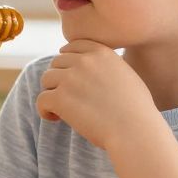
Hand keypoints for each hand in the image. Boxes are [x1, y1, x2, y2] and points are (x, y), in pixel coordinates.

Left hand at [36, 39, 155, 149]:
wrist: (135, 131)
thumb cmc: (137, 110)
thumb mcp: (127, 76)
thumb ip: (107, 67)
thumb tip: (90, 68)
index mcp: (101, 53)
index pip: (72, 46)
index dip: (67, 60)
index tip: (68, 75)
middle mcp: (84, 61)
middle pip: (57, 63)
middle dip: (59, 79)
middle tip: (68, 98)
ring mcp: (70, 78)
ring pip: (47, 79)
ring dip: (52, 93)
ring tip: (62, 109)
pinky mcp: (60, 98)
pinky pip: (41, 99)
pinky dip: (44, 110)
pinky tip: (55, 118)